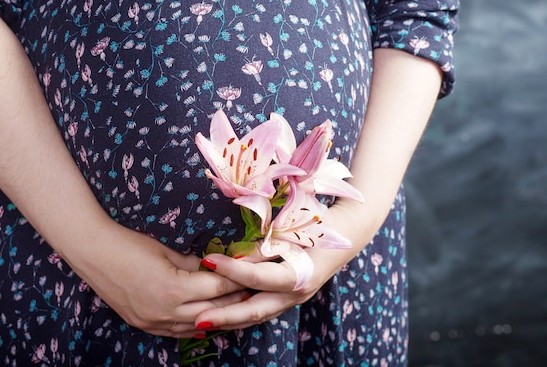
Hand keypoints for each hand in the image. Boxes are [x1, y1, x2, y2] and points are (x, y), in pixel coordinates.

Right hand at [64, 219, 247, 337]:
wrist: (93, 252)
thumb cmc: (131, 244)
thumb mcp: (167, 250)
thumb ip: (193, 264)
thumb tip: (212, 268)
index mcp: (174, 289)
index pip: (217, 288)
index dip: (236, 281)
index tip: (251, 276)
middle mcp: (165, 312)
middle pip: (211, 310)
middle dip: (233, 300)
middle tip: (251, 292)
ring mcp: (153, 322)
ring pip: (195, 326)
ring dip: (216, 316)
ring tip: (235, 307)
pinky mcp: (143, 325)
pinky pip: (175, 331)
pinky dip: (193, 326)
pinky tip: (205, 321)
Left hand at [190, 203, 366, 329]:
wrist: (349, 230)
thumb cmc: (320, 223)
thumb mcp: (293, 229)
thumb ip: (265, 245)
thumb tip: (236, 256)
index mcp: (299, 275)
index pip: (257, 277)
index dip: (230, 269)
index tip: (207, 260)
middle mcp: (297, 293)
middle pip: (255, 310)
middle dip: (224, 316)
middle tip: (196, 319)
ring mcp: (295, 299)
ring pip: (258, 315)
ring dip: (231, 320)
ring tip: (203, 323)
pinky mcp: (290, 297)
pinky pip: (264, 310)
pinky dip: (243, 314)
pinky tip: (224, 315)